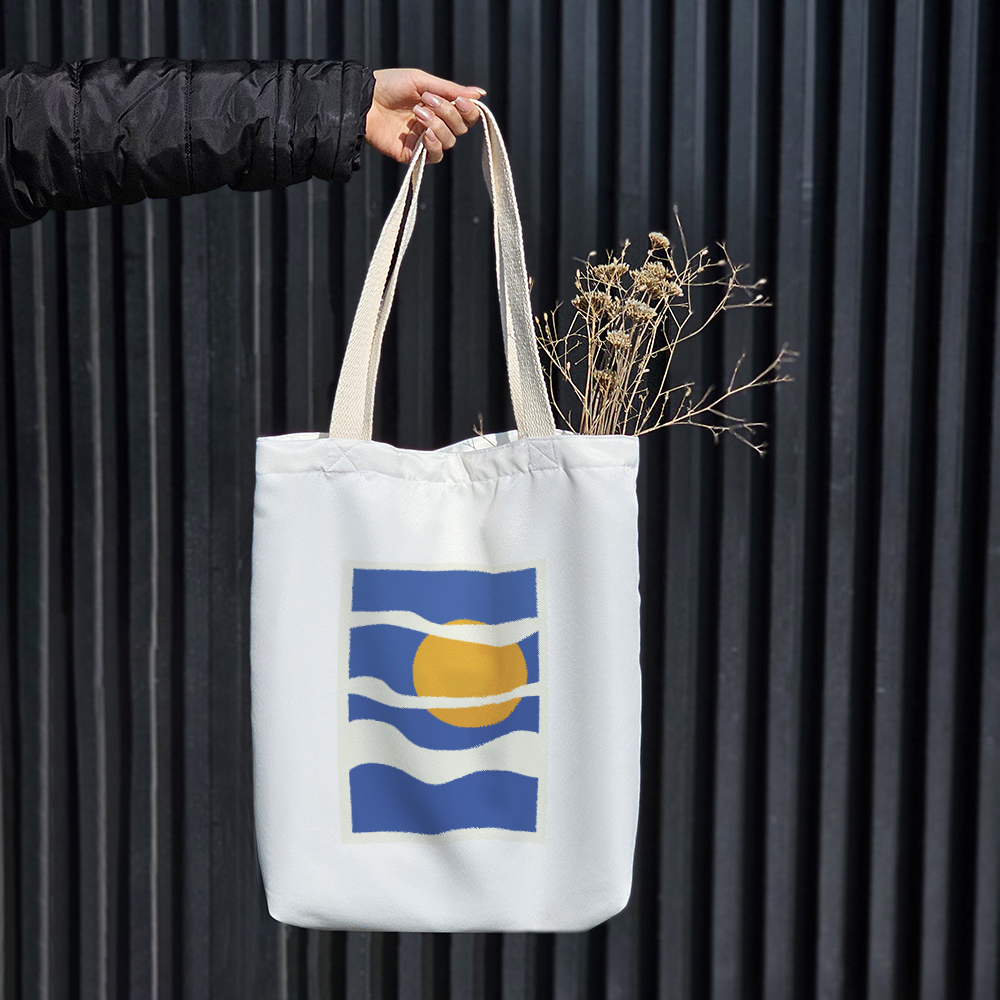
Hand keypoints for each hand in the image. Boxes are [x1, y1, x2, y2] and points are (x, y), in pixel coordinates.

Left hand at [365, 68, 483, 164]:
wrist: (364, 100)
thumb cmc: (390, 85)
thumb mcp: (422, 81)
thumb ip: (451, 90)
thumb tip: (481, 94)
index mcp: (440, 106)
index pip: (466, 115)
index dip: (469, 110)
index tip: (461, 101)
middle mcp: (435, 124)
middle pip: (460, 128)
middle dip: (448, 113)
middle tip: (428, 101)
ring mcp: (424, 140)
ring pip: (449, 141)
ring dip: (437, 125)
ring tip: (417, 112)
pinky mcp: (413, 154)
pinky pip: (435, 156)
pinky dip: (434, 145)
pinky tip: (424, 134)